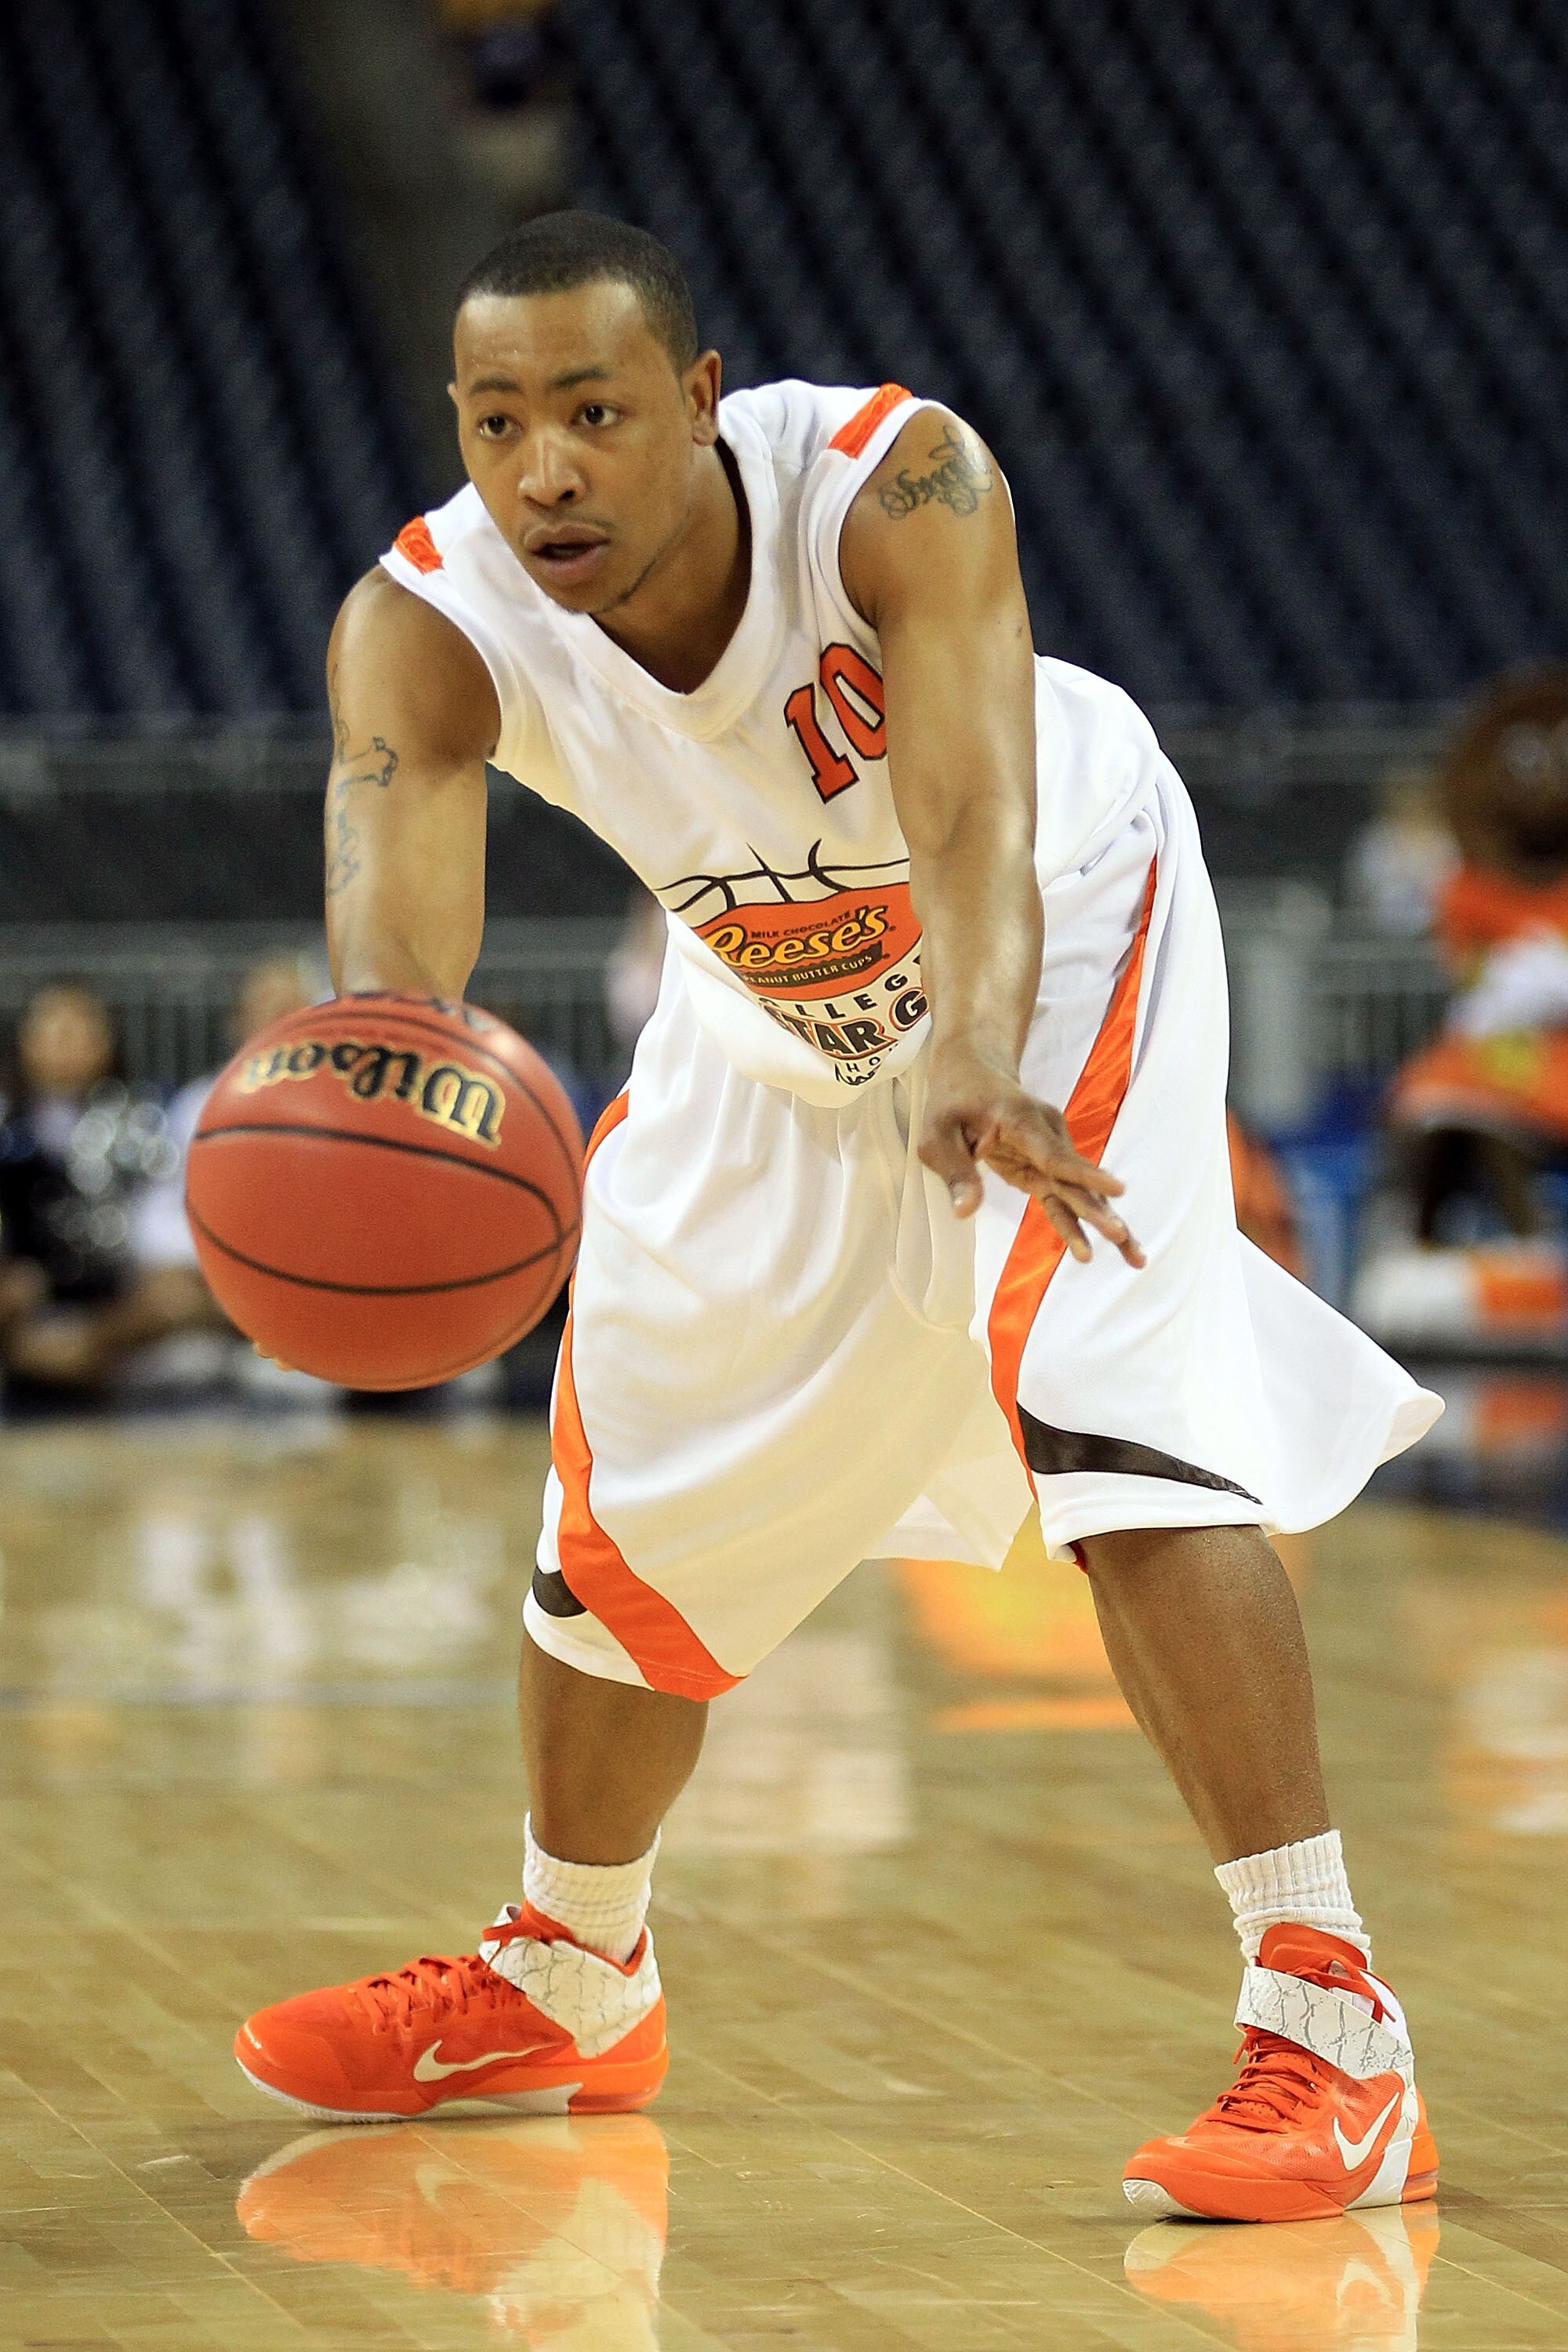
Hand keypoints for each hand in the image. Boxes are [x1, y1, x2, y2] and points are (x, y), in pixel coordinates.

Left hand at [919, 1043, 1145, 1266]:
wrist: (974, 1075)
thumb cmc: (952, 1103)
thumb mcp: (936, 1135)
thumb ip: (955, 1172)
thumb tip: (965, 1212)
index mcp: (1022, 1122)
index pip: (1055, 1154)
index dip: (1084, 1175)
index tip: (1117, 1189)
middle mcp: (1047, 1137)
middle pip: (1078, 1179)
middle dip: (1102, 1210)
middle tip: (1123, 1237)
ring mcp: (1051, 1152)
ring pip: (1081, 1192)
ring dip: (1106, 1223)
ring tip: (1136, 1258)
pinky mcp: (1045, 1168)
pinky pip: (1065, 1198)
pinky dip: (1082, 1224)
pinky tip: (1092, 1252)